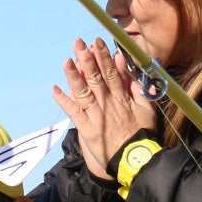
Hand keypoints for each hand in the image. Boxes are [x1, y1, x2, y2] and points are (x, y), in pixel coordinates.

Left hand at [51, 38, 159, 179]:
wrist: (134, 159)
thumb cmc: (141, 134)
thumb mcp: (147, 109)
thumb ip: (139, 90)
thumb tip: (131, 73)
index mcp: (122, 97)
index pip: (111, 72)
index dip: (103, 57)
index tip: (97, 42)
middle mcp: (107, 103)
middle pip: (95, 78)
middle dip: (87, 59)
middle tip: (78, 43)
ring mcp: (96, 115)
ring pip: (83, 92)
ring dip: (74, 75)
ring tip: (66, 60)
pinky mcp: (87, 129)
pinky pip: (73, 112)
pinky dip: (63, 101)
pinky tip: (55, 89)